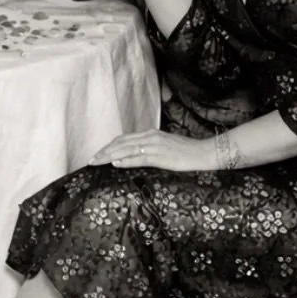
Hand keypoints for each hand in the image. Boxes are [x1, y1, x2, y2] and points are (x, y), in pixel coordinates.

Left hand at [91, 128, 216, 172]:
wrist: (204, 152)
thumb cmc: (187, 151)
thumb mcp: (165, 146)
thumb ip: (149, 148)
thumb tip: (132, 155)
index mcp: (150, 133)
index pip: (124, 139)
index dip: (109, 146)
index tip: (98, 153)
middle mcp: (150, 136)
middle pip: (121, 142)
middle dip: (104, 151)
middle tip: (91, 159)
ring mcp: (155, 145)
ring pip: (126, 149)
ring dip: (109, 156)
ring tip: (97, 161)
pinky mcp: (161, 156)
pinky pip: (139, 158)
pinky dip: (126, 160)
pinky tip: (116, 164)